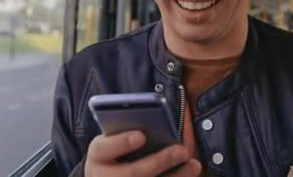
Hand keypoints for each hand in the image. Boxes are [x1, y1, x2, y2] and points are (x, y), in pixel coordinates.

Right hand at [84, 131, 201, 176]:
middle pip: (131, 173)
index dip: (122, 142)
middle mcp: (102, 176)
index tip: (141, 136)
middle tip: (182, 150)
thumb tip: (158, 122)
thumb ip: (129, 130)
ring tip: (194, 165)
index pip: (103, 148)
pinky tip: (189, 175)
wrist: (105, 176)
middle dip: (159, 162)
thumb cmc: (117, 151)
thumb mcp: (116, 139)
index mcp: (98, 155)